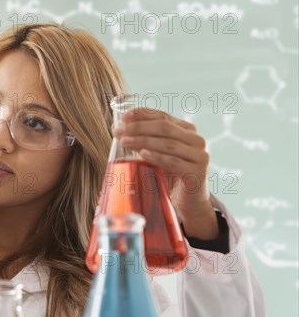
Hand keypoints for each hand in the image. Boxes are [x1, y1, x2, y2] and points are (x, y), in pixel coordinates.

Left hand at [114, 108, 218, 238]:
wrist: (187, 202)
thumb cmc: (169, 176)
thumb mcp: (155, 154)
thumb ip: (142, 140)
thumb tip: (117, 127)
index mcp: (186, 130)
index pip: (162, 116)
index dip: (142, 114)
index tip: (123, 117)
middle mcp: (196, 140)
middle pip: (165, 127)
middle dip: (139, 128)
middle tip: (119, 131)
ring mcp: (199, 155)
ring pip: (168, 143)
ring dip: (143, 141)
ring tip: (125, 142)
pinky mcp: (197, 172)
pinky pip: (174, 162)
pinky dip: (157, 157)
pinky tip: (143, 154)